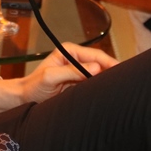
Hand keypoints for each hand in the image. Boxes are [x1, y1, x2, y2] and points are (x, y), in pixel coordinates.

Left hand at [0, 43, 117, 111]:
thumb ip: (71, 71)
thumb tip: (95, 67)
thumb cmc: (34, 86)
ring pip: (100, 74)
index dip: (109, 63)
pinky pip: (94, 84)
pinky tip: (109, 93)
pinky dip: (102, 87)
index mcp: (69, 51)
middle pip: (100, 63)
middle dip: (112, 71)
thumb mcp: (50, 77)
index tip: (121, 71)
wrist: (25, 98)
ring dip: (108, 80)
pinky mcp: (79, 83)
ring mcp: (79, 71)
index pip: (95, 55)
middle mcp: (76, 59)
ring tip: (120, 88)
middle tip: (125, 81)